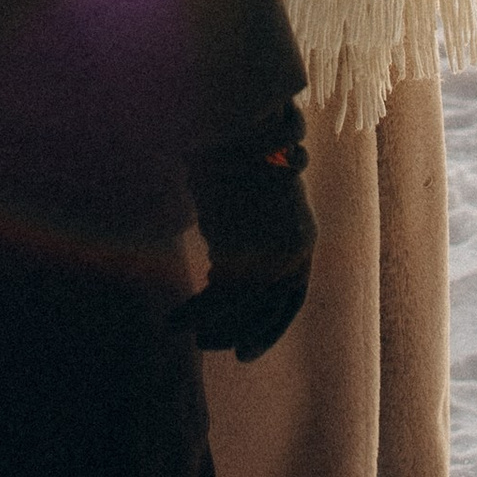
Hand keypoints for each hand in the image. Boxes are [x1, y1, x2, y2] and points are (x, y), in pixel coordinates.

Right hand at [179, 103, 316, 361]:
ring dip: (214, 326)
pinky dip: (195, 312)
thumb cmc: (236, 160)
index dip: (273, 324)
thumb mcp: (245, 208)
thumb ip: (243, 239)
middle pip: (271, 308)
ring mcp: (271, 251)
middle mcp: (295, 250)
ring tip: (188, 335)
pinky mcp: (244, 247)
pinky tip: (174, 319)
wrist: (238, 126)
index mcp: (302, 237)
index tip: (248, 343)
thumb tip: (220, 268)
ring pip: (243, 307)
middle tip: (219, 350)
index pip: (294, 297)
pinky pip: (218, 296)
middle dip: (247, 334)